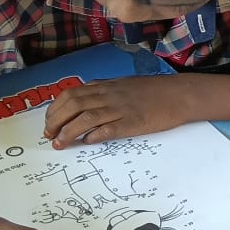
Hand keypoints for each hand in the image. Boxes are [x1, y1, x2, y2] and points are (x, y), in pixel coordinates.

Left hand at [44, 76, 187, 148]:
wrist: (180, 94)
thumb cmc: (154, 91)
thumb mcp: (124, 85)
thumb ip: (103, 92)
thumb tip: (84, 103)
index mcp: (105, 86)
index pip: (70, 95)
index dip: (54, 110)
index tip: (49, 123)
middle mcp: (109, 96)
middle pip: (72, 106)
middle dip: (55, 122)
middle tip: (49, 135)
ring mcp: (120, 109)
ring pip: (85, 118)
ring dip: (67, 132)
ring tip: (59, 144)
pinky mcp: (133, 122)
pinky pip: (108, 129)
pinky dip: (93, 136)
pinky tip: (86, 142)